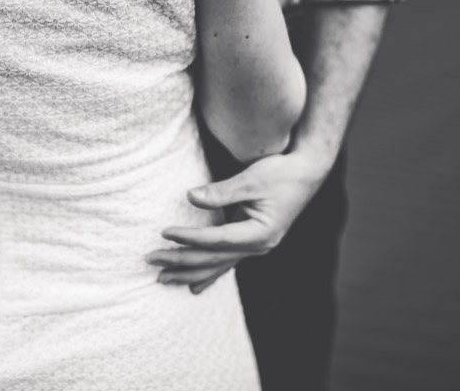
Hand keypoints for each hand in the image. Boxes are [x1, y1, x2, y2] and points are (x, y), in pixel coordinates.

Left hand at [145, 150, 330, 293]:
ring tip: (163, 279)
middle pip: (213, 260)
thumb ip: (221, 191)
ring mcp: (258, 247)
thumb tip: (190, 196)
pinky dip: (209, 273)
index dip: (189, 238)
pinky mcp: (255, 242)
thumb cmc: (281, 172)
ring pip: (219, 266)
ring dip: (189, 273)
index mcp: (259, 234)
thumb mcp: (251, 179)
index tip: (165, 233)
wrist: (307, 172)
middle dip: (181, 261)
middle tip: (151, 260)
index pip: (216, 240)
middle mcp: (259, 246)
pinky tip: (194, 286)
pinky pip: (228, 262)